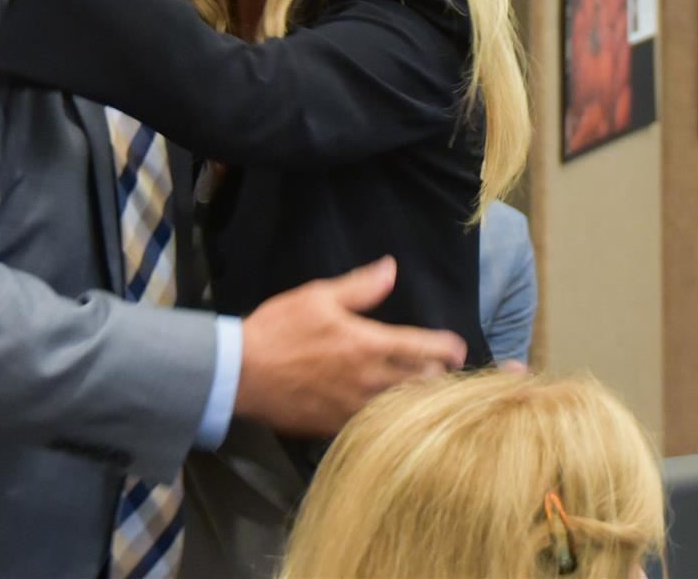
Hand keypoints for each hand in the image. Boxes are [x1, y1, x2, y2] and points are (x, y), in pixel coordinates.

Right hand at [233, 257, 466, 437]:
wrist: (240, 374)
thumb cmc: (279, 330)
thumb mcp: (318, 296)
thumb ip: (360, 287)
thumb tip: (391, 269)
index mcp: (370, 344)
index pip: (426, 348)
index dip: (449, 348)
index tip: (457, 348)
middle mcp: (370, 380)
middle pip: (423, 385)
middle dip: (439, 377)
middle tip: (444, 372)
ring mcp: (354, 408)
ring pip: (403, 410)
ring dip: (418, 401)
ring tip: (426, 396)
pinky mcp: (336, 428)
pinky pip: (375, 426)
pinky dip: (390, 420)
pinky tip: (391, 415)